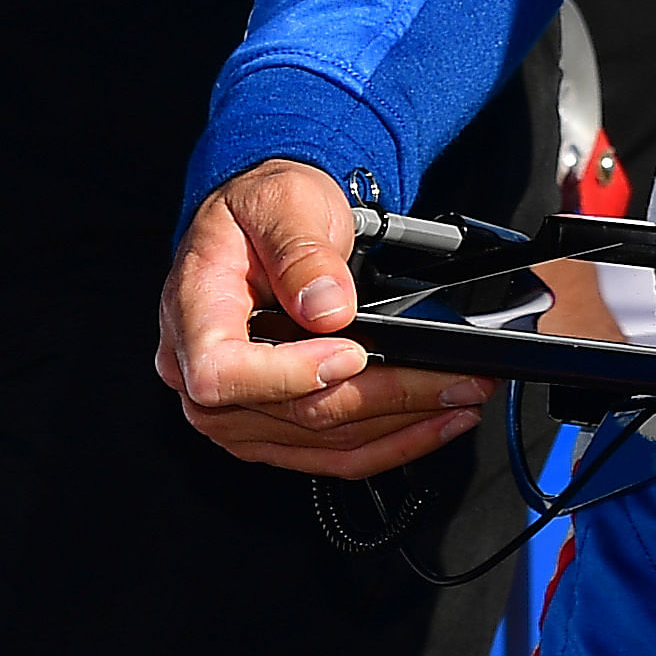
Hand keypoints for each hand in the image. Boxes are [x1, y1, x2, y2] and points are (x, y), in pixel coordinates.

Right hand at [157, 158, 491, 478]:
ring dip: (399, 426)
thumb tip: (328, 308)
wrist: (263, 219)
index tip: (352, 353)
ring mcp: (235, 407)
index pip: (222, 374)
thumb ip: (302, 253)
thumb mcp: (285, 204)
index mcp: (195, 315)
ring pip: (320, 441)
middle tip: (455, 379)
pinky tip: (430, 423)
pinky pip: (326, 451)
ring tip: (460, 398)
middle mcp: (200, 372)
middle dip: (385, 398)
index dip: (289, 375)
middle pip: (292, 413)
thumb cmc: (264, 208)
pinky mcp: (268, 424)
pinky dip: (385, 442)